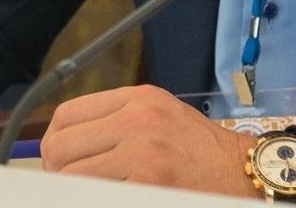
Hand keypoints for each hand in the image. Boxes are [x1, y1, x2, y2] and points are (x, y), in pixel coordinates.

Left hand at [40, 84, 256, 196]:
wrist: (241, 174)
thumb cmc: (200, 151)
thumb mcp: (160, 116)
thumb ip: (118, 121)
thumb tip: (63, 147)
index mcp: (139, 98)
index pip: (67, 115)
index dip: (54, 143)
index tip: (57, 160)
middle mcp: (137, 119)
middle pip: (60, 146)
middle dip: (56, 172)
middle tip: (69, 186)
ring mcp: (141, 153)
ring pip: (71, 177)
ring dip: (74, 191)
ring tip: (92, 193)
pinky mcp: (147, 184)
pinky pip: (95, 196)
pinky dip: (93, 199)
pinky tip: (109, 198)